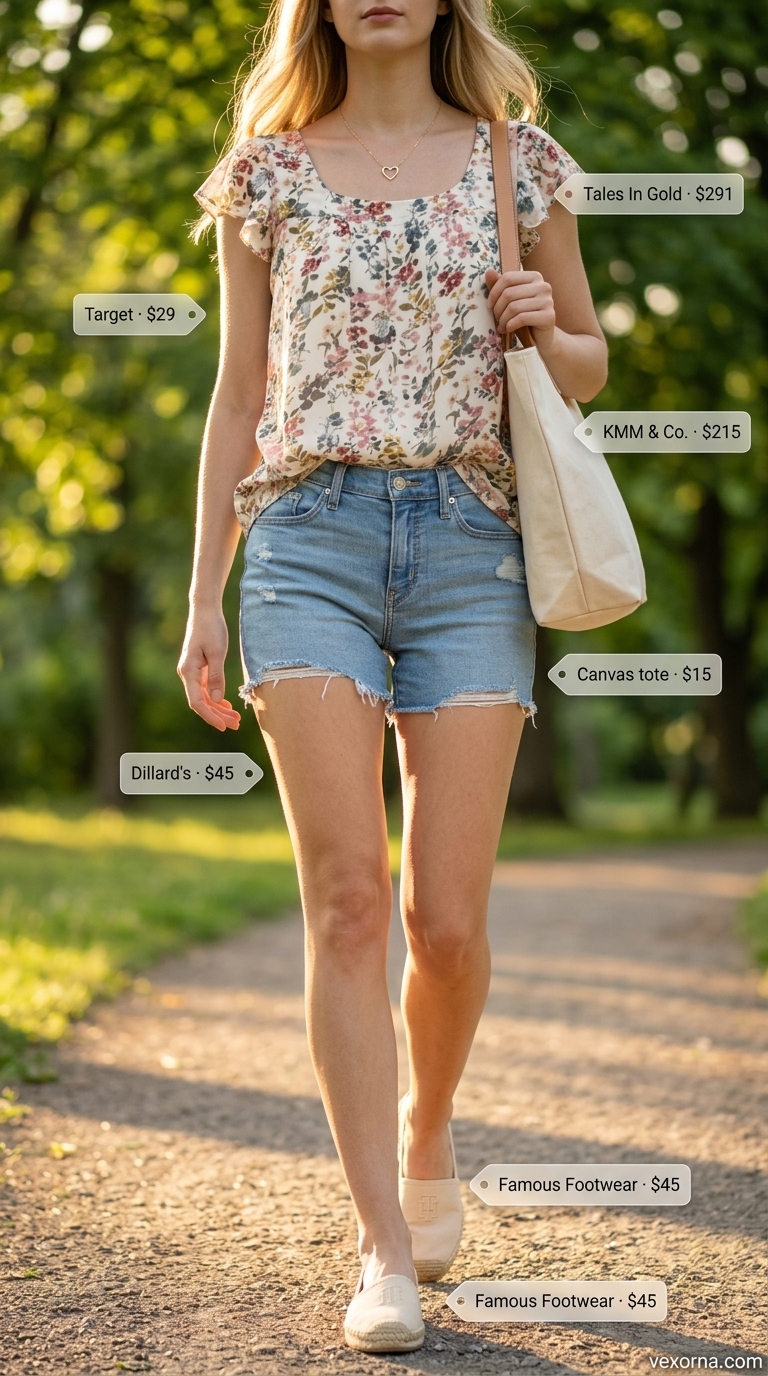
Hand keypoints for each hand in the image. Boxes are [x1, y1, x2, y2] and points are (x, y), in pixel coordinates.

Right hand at [177, 608, 240, 732]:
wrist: (205, 610)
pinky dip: (217, 698)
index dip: (210, 717)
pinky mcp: (199, 668)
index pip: (197, 702)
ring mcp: (193, 672)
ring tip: (236, 718)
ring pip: (205, 697)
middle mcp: (187, 674)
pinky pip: (207, 689)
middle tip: (236, 724)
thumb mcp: (217, 652)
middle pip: (201, 703)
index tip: (224, 726)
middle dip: (218, 715)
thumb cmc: (211, 628)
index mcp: (188, 671)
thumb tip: (217, 700)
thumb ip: (216, 677)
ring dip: (219, 709)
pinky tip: (227, 705)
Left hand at [485, 267, 555, 347]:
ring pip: (514, 307)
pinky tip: (508, 330)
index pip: (508, 278)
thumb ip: (500, 286)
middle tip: (496, 319)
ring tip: (501, 326)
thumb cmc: (524, 319)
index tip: (489, 306)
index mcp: (534, 277)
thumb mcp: (511, 301)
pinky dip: (510, 325)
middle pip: (509, 293)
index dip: (494, 292)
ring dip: (503, 319)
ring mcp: (548, 301)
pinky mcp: (548, 316)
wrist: (541, 339)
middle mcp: (543, 286)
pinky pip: (522, 318)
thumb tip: (489, 272)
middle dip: (498, 309)